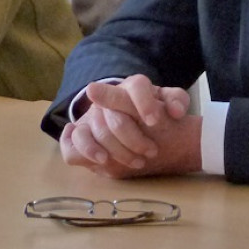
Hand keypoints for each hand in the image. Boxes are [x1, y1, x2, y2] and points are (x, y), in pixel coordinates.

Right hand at [58, 75, 199, 178]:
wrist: (138, 124)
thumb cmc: (154, 113)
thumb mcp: (169, 103)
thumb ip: (177, 100)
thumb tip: (175, 111)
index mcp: (132, 87)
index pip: (136, 86)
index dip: (144, 103)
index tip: (154, 121)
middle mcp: (108, 97)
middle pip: (115, 117)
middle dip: (134, 139)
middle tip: (151, 152)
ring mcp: (91, 116)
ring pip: (94, 130)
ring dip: (115, 150)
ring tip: (135, 162)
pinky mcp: (80, 134)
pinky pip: (72, 143)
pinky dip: (84, 150)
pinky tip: (102, 159)